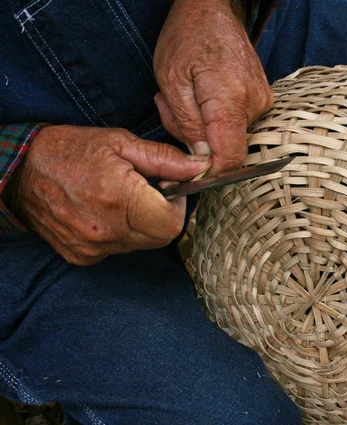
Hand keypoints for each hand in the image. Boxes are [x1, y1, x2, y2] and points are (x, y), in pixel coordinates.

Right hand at [8, 125, 210, 264]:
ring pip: (141, 245)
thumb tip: (202, 166)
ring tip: (124, 199)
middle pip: (160, 238)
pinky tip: (107, 212)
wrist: (20, 170)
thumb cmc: (72, 149)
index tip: (169, 188)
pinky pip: (118, 249)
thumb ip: (165, 158)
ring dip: (143, 225)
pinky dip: (122, 233)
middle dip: (164, 215)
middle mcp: (106, 230)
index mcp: (119, 198)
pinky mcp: (82, 256)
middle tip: (149, 191)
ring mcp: (92, 247)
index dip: (178, 206)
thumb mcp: (121, 142)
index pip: (172, 224)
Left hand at [153, 0, 272, 174]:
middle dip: (195, 141)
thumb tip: (202, 160)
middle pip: (226, 148)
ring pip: (229, 136)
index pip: (229, 158)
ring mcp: (261, 100)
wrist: (213, 8)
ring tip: (184, 98)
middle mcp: (254, 103)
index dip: (209, 173)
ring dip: (201, 127)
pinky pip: (236, 124)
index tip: (187, 175)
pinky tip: (200, 97)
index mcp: (231, 100)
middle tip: (170, 110)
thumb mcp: (172, 81)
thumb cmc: (187, 37)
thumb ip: (188, 125)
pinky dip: (213, 118)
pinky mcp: (261, 98)